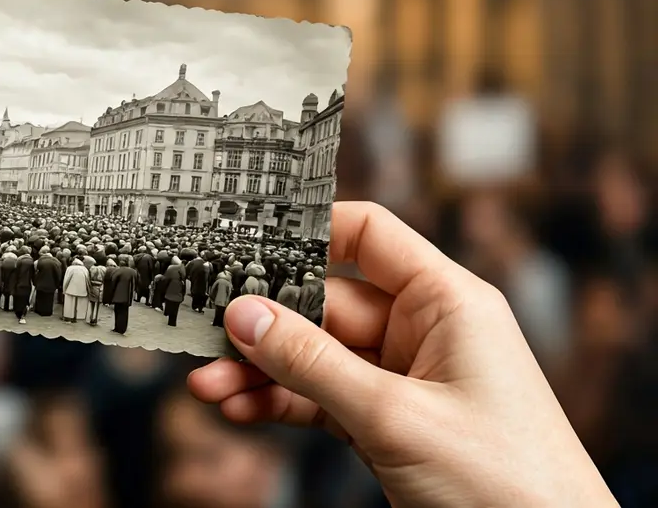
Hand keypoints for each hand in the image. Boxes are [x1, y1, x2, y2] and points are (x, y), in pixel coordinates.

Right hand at [188, 201, 616, 506]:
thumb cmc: (506, 483)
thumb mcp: (395, 415)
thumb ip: (314, 364)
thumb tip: (246, 315)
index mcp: (446, 303)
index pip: (370, 237)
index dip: (311, 231)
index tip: (248, 238)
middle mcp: (423, 332)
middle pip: (325, 306)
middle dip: (265, 325)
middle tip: (208, 335)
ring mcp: (402, 380)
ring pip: (315, 358)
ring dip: (262, 372)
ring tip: (209, 386)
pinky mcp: (386, 423)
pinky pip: (321, 399)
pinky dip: (282, 405)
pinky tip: (241, 409)